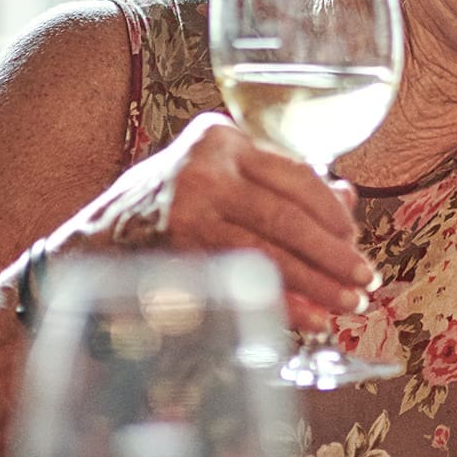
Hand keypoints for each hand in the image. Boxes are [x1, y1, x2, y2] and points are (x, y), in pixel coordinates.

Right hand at [62, 111, 373, 330]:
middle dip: (335, 255)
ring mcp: (187, 206)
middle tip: (365, 281)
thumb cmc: (167, 209)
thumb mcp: (219, 181)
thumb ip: (279, 185)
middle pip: (288, 215)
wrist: (90, 242)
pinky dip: (283, 300)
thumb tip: (347, 199)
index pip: (296, 174)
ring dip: (318, 283)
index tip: (354, 238)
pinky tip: (311, 318)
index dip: (333, 212)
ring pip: (271, 249)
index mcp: (221, 138)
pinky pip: (245, 278)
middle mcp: (204, 165)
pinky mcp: (177, 248)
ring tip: (349, 305)